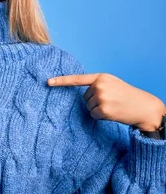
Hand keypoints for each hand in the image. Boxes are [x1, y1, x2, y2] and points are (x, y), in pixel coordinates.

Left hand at [48, 73, 165, 131]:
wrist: (145, 107)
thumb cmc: (128, 96)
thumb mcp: (113, 84)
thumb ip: (98, 85)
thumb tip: (83, 95)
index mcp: (101, 77)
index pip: (77, 79)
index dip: (61, 81)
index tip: (48, 82)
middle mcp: (99, 86)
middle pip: (84, 98)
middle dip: (95, 102)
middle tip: (111, 102)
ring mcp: (101, 97)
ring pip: (88, 107)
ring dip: (98, 110)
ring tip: (114, 107)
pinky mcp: (103, 109)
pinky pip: (93, 115)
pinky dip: (101, 117)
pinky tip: (113, 113)